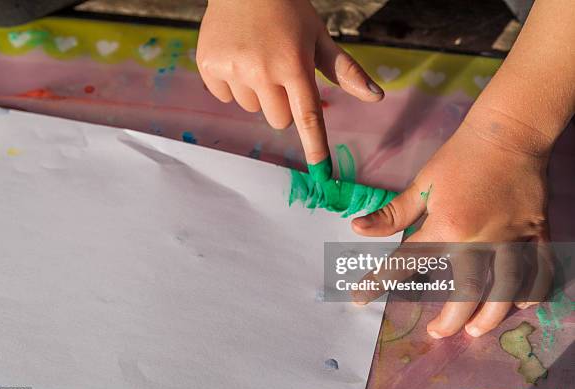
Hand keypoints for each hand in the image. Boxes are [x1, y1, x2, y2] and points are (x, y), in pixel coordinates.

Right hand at [196, 0, 383, 163]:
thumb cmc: (288, 11)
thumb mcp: (319, 36)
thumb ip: (345, 71)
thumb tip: (376, 97)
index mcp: (294, 64)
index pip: (307, 117)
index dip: (315, 148)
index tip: (322, 175)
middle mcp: (262, 70)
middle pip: (279, 119)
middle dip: (283, 104)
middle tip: (279, 72)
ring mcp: (232, 69)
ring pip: (252, 108)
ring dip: (257, 92)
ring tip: (256, 58)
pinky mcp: (209, 66)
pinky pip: (224, 96)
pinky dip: (231, 83)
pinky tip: (236, 56)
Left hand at [351, 107, 552, 337]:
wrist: (509, 133)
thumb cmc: (459, 158)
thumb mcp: (422, 184)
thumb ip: (393, 213)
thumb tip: (357, 228)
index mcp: (446, 224)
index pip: (407, 261)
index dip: (380, 281)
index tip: (360, 298)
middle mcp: (480, 237)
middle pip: (466, 290)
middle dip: (450, 318)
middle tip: (437, 332)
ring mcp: (512, 237)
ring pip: (505, 289)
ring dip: (490, 316)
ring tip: (474, 331)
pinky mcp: (537, 233)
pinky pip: (538, 270)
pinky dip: (530, 292)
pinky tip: (518, 305)